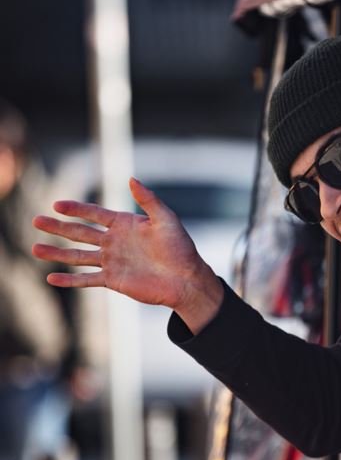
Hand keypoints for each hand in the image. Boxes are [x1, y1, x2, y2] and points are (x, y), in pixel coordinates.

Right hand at [32, 178, 222, 332]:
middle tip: (36, 220)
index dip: (76, 209)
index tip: (57, 204)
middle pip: (80, 232)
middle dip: (58, 227)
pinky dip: (69, 280)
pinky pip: (86, 280)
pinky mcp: (113, 280)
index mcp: (125, 224)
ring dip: (56, 253)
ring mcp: (112, 261)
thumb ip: (148, 200)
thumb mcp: (166, 219)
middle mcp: (114, 242)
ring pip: (77, 256)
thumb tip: (131, 179)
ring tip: (35, 248)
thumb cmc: (180, 247)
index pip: (94, 213)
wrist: (186, 278)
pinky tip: (51, 278)